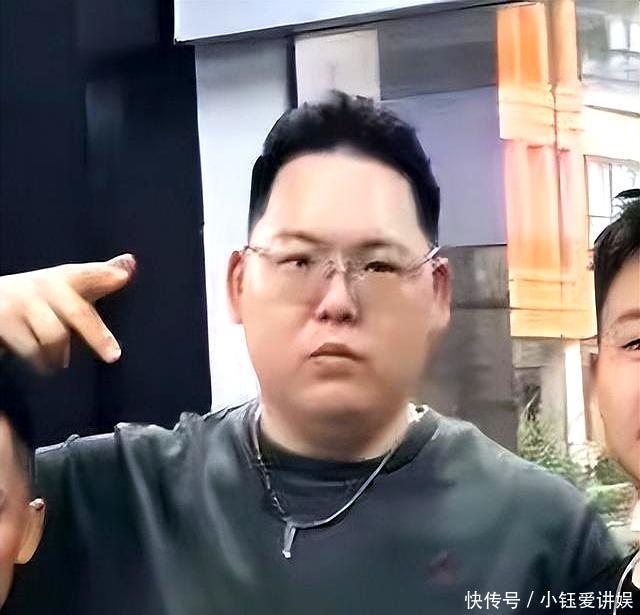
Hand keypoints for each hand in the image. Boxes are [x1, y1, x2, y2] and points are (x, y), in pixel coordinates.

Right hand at [0, 254, 135, 372]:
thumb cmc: (40, 298)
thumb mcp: (68, 286)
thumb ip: (100, 276)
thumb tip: (130, 261)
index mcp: (64, 277)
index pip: (88, 275)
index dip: (105, 275)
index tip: (123, 276)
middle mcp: (43, 286)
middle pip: (77, 312)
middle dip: (97, 335)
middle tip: (113, 356)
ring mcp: (20, 302)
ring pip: (54, 336)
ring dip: (59, 354)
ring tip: (60, 361)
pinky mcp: (1, 320)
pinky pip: (29, 348)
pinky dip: (39, 360)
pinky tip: (40, 361)